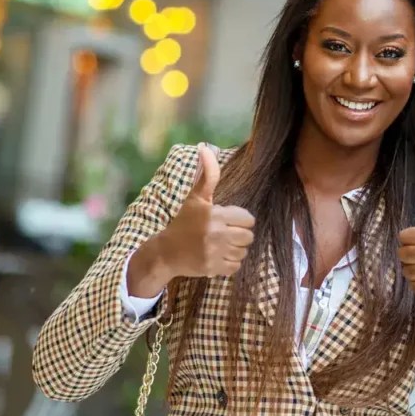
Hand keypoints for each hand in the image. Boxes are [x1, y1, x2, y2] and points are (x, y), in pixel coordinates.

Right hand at [129, 145, 254, 294]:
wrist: (166, 252)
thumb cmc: (183, 222)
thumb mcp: (195, 198)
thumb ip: (207, 175)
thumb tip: (205, 147)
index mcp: (214, 214)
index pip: (248, 219)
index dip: (240, 219)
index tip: (227, 221)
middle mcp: (215, 234)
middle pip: (248, 236)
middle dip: (239, 235)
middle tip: (226, 233)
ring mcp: (214, 252)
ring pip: (243, 252)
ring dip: (235, 249)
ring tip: (222, 245)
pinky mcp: (213, 268)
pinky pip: (236, 266)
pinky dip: (230, 263)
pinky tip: (218, 256)